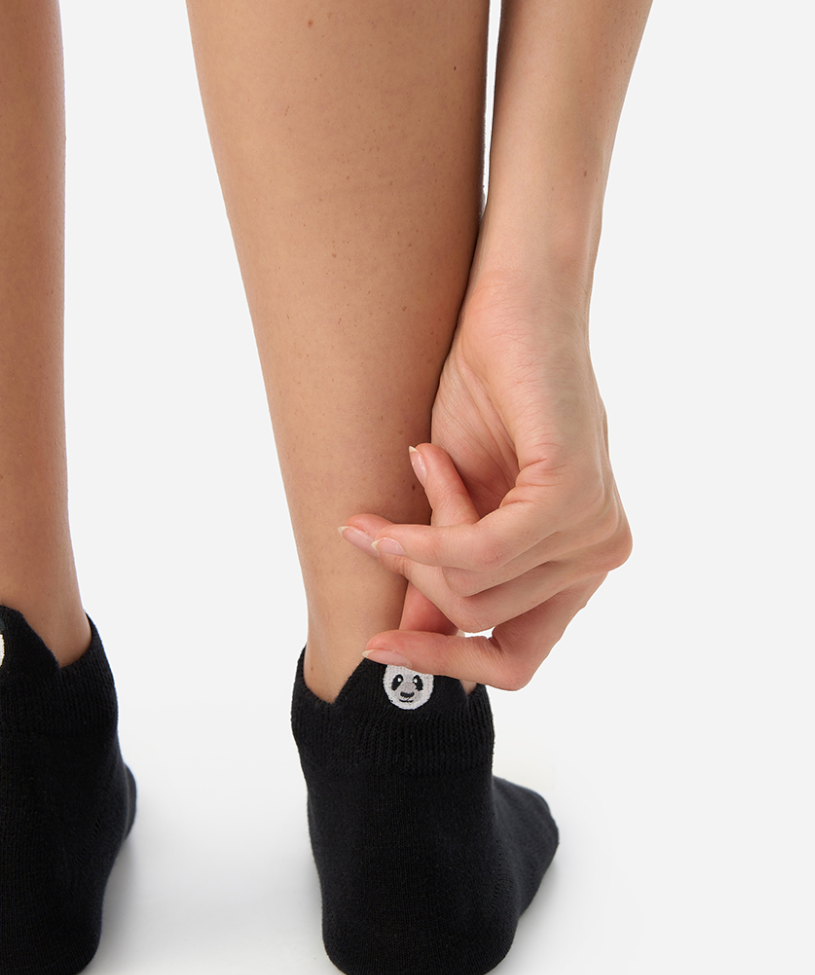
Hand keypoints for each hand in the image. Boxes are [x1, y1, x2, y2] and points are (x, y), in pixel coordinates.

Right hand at [341, 276, 631, 688]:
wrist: (513, 308)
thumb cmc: (483, 397)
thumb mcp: (447, 509)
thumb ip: (440, 577)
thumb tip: (400, 644)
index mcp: (573, 570)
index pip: (515, 662)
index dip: (442, 665)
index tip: (376, 645)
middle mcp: (598, 559)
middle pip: (476, 621)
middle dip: (414, 572)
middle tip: (386, 514)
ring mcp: (595, 532)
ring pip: (471, 589)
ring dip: (419, 532)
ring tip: (422, 463)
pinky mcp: (574, 497)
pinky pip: (478, 551)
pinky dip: (422, 531)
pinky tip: (403, 485)